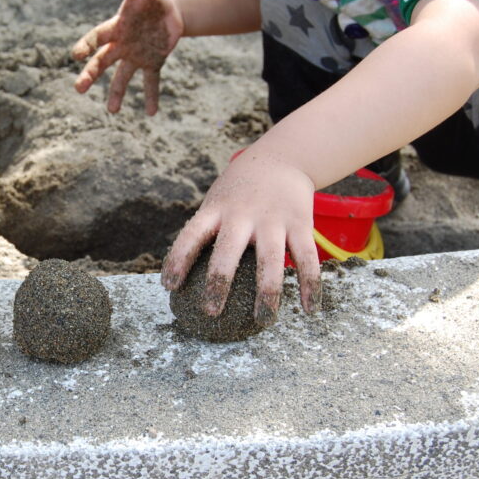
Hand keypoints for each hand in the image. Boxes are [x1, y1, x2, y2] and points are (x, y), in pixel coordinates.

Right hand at [72, 0, 182, 114]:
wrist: (171, 8)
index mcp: (115, 28)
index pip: (96, 39)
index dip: (86, 46)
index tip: (76, 55)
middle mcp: (121, 45)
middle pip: (102, 62)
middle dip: (90, 74)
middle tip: (79, 88)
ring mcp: (135, 56)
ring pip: (122, 77)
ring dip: (117, 93)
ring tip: (113, 111)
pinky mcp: (152, 62)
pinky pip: (150, 81)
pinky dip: (151, 96)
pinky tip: (151, 113)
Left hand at [161, 150, 321, 326]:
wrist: (284, 157)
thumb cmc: (241, 189)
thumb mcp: (218, 199)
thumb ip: (206, 230)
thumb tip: (182, 272)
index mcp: (217, 209)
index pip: (191, 235)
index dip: (178, 260)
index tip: (169, 286)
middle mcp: (243, 214)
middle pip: (228, 251)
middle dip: (219, 283)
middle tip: (210, 311)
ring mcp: (274, 220)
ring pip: (270, 261)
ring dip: (267, 294)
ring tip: (263, 321)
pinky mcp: (301, 224)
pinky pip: (306, 259)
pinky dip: (309, 285)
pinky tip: (309, 310)